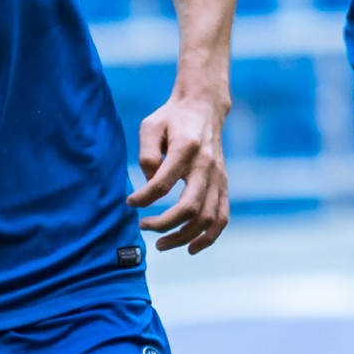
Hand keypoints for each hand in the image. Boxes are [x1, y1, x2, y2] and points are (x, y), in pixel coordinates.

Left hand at [130, 82, 229, 253]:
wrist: (204, 106)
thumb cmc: (172, 118)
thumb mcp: (151, 126)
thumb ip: (147, 155)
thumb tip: (149, 185)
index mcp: (186, 147)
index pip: (162, 183)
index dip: (143, 198)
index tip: (130, 202)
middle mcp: (206, 165)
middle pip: (189, 207)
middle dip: (164, 225)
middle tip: (144, 226)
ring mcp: (219, 176)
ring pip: (207, 218)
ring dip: (184, 237)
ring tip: (162, 244)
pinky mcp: (224, 183)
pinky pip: (222, 217)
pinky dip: (209, 237)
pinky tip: (191, 248)